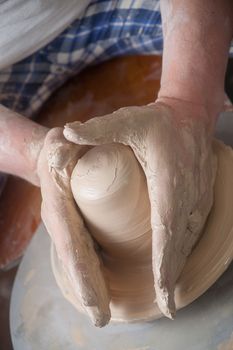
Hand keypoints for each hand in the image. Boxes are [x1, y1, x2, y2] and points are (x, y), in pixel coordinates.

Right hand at [37, 128, 109, 326]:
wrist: (50, 157)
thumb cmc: (60, 149)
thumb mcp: (61, 142)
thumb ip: (63, 143)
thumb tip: (63, 136)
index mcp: (57, 202)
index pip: (70, 243)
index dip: (82, 272)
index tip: (96, 301)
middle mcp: (59, 219)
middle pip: (74, 259)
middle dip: (87, 289)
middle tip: (102, 317)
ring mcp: (66, 225)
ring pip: (78, 259)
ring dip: (89, 286)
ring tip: (103, 311)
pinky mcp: (75, 226)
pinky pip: (82, 252)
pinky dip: (91, 272)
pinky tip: (103, 287)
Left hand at [64, 99, 216, 317]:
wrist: (191, 113)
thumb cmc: (160, 121)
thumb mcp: (128, 121)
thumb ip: (97, 129)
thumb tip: (67, 132)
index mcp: (169, 183)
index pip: (167, 232)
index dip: (164, 264)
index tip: (162, 292)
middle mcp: (189, 196)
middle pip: (181, 244)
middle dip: (172, 276)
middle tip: (165, 305)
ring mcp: (199, 197)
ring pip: (189, 240)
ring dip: (179, 265)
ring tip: (169, 291)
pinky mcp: (203, 195)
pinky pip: (194, 229)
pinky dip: (184, 248)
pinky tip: (177, 259)